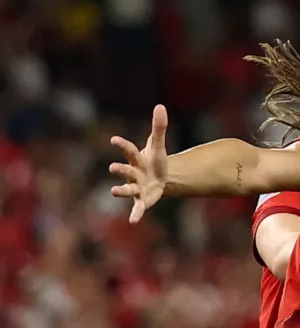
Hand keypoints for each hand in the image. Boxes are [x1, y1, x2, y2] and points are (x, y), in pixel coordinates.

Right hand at [109, 104, 168, 223]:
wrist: (160, 179)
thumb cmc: (155, 161)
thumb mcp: (158, 146)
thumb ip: (159, 128)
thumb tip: (160, 106)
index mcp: (136, 159)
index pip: (129, 150)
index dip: (122, 145)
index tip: (114, 139)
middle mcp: (133, 173)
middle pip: (125, 170)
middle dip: (119, 170)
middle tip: (112, 168)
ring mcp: (136, 187)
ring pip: (127, 188)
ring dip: (121, 190)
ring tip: (114, 191)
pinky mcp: (143, 200)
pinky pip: (138, 208)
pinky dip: (135, 214)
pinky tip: (133, 221)